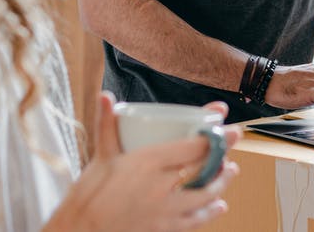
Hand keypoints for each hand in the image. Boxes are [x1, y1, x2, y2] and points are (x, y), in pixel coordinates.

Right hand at [45, 93, 241, 231]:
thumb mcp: (101, 155)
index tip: (232, 130)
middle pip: (205, 171)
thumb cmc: (89, 192)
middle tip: (230, 153)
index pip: (193, 147)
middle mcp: (161, 186)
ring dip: (221, 185)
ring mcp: (165, 210)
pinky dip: (209, 213)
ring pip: (204, 197)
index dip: (216, 138)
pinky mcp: (163, 229)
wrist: (82, 229)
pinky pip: (194, 221)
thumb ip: (107, 124)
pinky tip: (217, 207)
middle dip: (223, 161)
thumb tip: (106, 95)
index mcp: (148, 162)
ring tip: (229, 174)